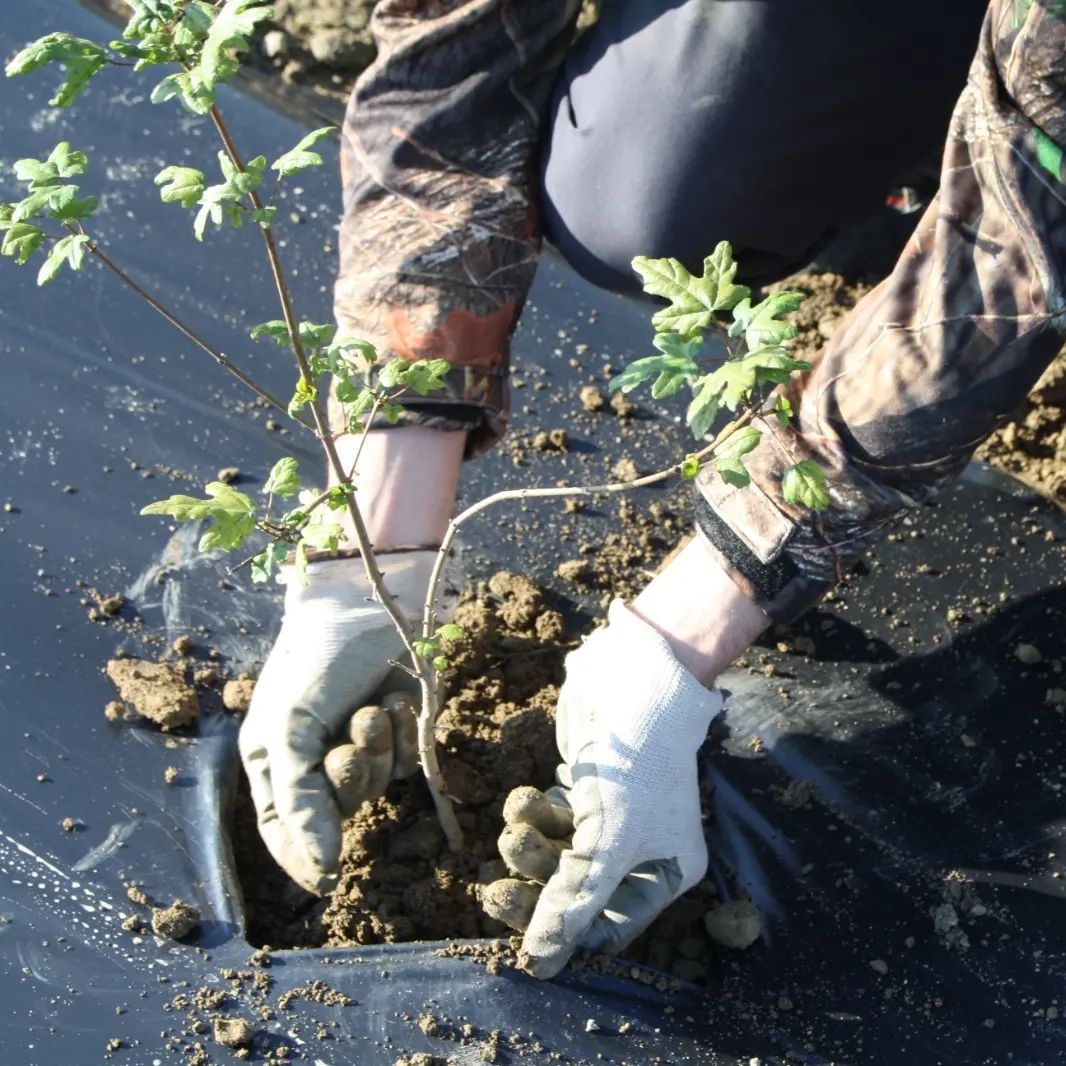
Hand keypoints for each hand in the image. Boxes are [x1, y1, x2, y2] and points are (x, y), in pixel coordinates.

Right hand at [238, 551, 433, 894]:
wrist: (371, 603)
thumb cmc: (317, 660)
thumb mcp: (292, 728)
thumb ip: (300, 803)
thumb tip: (320, 872)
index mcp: (274, 756)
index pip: (281, 831)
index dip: (301, 859)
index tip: (326, 881)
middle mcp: (315, 757)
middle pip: (334, 811)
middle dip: (347, 779)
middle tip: (349, 741)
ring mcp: (361, 743)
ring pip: (374, 785)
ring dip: (377, 751)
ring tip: (374, 708)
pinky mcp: (401, 729)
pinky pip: (405, 761)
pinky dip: (403, 736)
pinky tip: (398, 701)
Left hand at [484, 600, 722, 977]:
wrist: (631, 683)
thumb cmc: (637, 768)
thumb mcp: (608, 842)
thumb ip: (573, 902)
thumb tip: (539, 964)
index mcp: (668, 872)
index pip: (611, 925)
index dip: (567, 935)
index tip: (521, 944)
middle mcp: (641, 851)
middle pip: (578, 893)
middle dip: (537, 891)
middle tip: (494, 894)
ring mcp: (610, 819)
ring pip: (557, 855)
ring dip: (528, 849)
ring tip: (510, 833)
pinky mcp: (582, 790)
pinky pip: (549, 819)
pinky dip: (531, 813)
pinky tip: (519, 801)